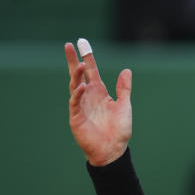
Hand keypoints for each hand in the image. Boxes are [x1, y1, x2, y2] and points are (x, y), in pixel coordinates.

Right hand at [64, 40, 132, 166]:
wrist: (113, 150)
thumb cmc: (119, 130)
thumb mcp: (124, 106)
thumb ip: (124, 89)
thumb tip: (127, 70)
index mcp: (100, 92)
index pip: (92, 71)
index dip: (88, 58)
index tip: (82, 43)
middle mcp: (88, 96)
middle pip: (79, 75)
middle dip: (74, 60)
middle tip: (68, 45)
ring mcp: (80, 106)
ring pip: (75, 86)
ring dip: (77, 75)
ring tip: (81, 64)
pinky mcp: (76, 117)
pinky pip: (75, 103)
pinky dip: (77, 94)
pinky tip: (81, 86)